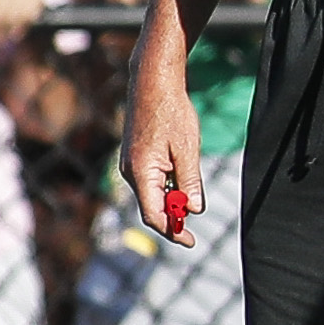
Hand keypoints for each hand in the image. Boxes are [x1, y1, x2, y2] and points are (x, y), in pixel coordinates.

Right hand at [119, 28, 205, 246]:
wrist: (152, 83)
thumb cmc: (172, 112)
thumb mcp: (188, 149)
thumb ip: (190, 182)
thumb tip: (194, 210)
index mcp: (141, 172)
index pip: (154, 215)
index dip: (172, 232)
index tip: (190, 241)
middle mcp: (130, 172)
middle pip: (151, 208)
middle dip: (173, 218)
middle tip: (193, 225)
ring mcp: (129, 165)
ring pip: (152, 194)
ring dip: (171, 200)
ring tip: (191, 191)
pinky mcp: (134, 158)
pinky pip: (150, 182)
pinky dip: (166, 187)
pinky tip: (181, 177)